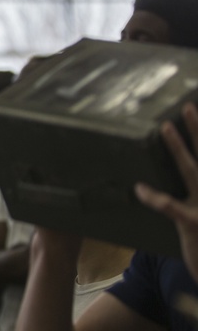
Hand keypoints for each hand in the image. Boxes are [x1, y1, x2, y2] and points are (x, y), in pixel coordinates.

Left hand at [136, 103, 197, 282]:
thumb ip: (191, 191)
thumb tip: (183, 169)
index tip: (196, 111)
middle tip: (187, 106)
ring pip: (192, 171)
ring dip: (177, 148)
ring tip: (164, 128)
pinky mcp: (194, 224)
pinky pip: (171, 206)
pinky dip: (155, 197)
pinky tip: (139, 189)